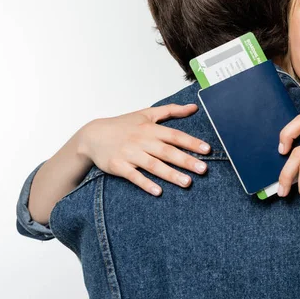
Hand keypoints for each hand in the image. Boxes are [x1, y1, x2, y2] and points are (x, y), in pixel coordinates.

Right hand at [79, 104, 210, 195]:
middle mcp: (142, 140)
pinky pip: (133, 176)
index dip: (191, 142)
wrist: (92, 136)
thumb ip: (171, 110)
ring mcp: (130, 154)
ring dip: (170, 174)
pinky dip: (145, 183)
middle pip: (167, 151)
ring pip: (153, 165)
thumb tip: (194, 107)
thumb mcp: (146, 113)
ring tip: (187, 183)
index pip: (175, 135)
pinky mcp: (118, 166)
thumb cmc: (123, 125)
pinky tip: (158, 191)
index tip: (207, 150)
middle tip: (203, 169)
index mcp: (150, 128)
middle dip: (186, 160)